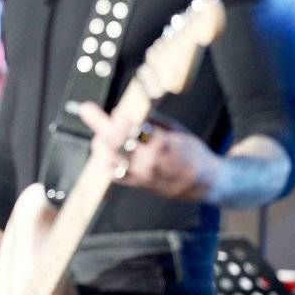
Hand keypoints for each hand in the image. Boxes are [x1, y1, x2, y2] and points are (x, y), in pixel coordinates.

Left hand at [77, 102, 220, 201]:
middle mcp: (149, 160)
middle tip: (88, 110)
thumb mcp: (177, 129)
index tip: (112, 109)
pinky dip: (104, 161)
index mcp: (162, 144)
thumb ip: (151, 120)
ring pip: (109, 158)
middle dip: (100, 124)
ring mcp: (142, 174)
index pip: (133, 128)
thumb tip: (128, 110)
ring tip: (98, 133)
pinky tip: (103, 152)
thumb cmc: (192, 152)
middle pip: (115, 141)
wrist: (206, 182)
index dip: (118, 118)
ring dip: (99, 143)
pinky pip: (113, 174)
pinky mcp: (138, 184)